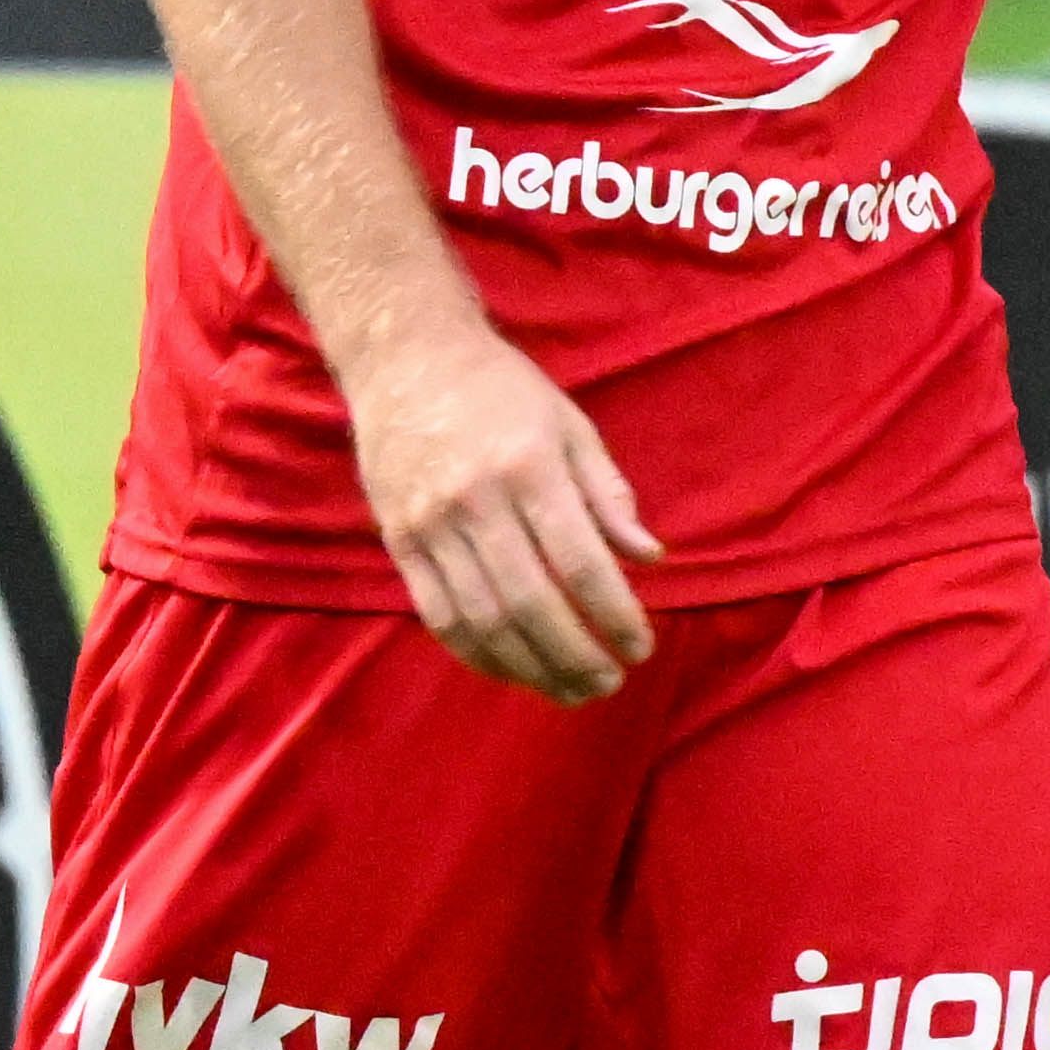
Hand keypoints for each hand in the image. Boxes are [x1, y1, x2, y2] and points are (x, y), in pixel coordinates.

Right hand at [346, 312, 662, 704]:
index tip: (642, 646)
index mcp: (530, 470)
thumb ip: (609, 496)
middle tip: (610, 683)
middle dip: (575, 655)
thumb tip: (650, 558)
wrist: (405, 358)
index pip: (580, 562)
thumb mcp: (573, 427)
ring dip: (529, 668)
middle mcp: (476, 503)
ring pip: (481, 620)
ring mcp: (430, 526)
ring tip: (570, 691)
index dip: (614, 614)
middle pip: (529, 603)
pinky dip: (478, 654)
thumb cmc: (503, 390)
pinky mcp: (398, 542)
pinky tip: (512, 671)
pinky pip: (438, 614)